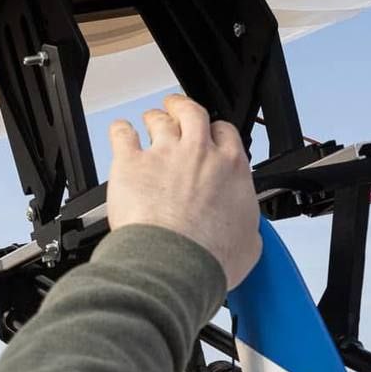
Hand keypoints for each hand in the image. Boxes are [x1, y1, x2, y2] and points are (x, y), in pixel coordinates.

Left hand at [107, 94, 261, 288]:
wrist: (175, 264)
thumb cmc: (208, 258)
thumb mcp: (249, 245)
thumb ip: (248, 228)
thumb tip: (248, 235)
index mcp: (231, 167)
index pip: (225, 132)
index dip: (215, 132)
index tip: (211, 138)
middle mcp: (198, 153)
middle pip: (192, 112)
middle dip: (183, 108)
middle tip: (177, 111)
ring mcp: (163, 154)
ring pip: (158, 119)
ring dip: (154, 118)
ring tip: (150, 123)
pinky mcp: (131, 163)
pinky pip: (123, 133)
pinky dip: (121, 130)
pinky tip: (122, 132)